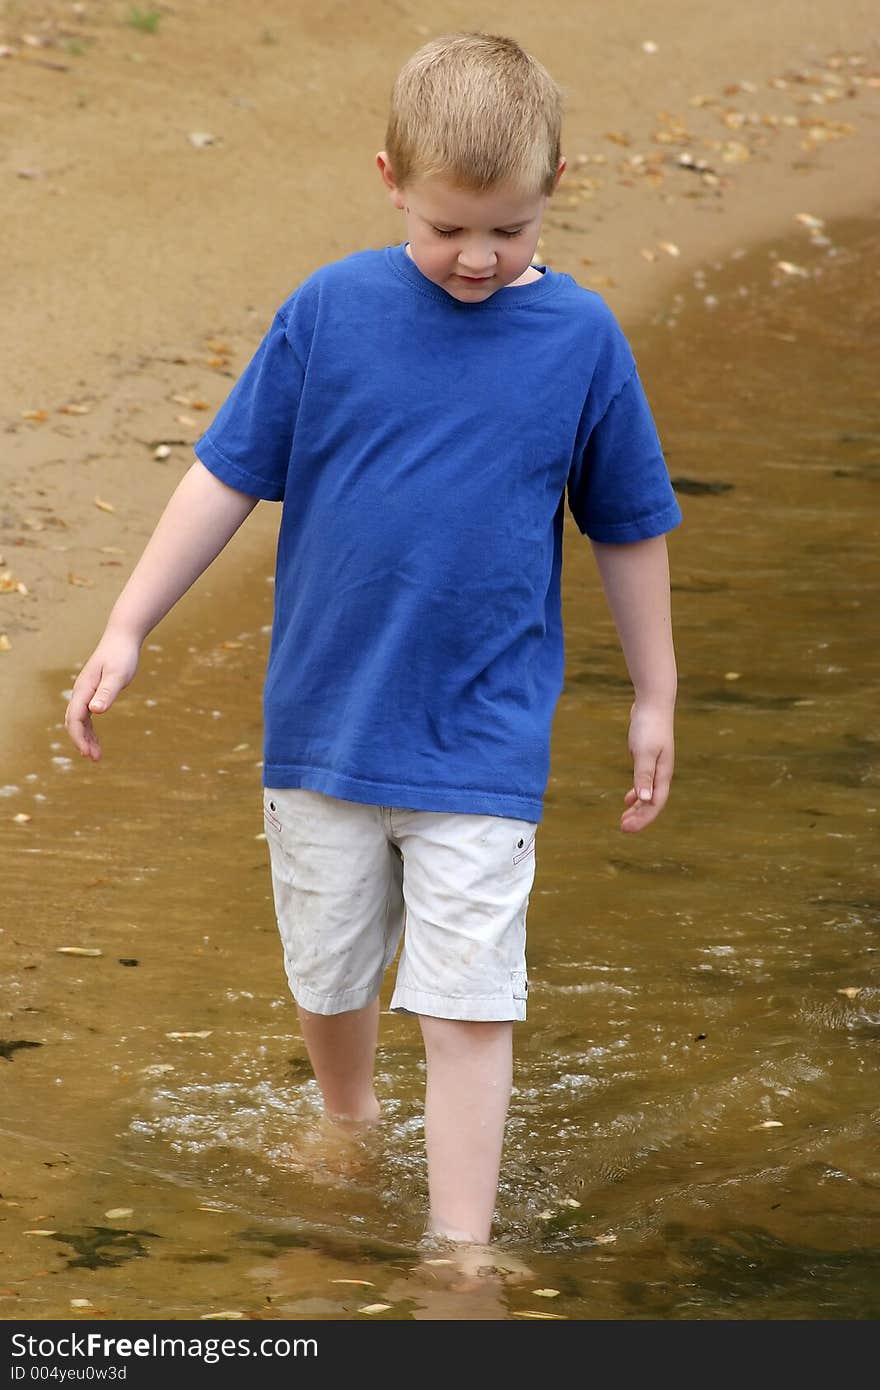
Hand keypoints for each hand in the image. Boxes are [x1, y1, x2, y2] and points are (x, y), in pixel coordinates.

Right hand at [64, 629, 140, 760]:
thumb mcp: (118, 675)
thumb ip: (107, 692)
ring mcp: (85, 693)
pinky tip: (96, 741)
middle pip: (74, 722)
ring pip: (79, 721)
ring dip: (85, 738)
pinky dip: (89, 730)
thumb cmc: (122, 656)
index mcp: (84, 689)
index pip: (76, 718)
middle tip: (94, 758)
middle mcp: (81, 692)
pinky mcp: (93, 693)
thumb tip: (95, 711)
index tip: (88, 753)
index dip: (79, 737)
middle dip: (81, 741)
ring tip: (96, 756)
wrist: (122, 639)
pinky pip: (86, 716)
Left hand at [620, 698, 673, 832]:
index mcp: (663, 773)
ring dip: (637, 808)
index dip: (643, 818)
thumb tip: (644, 800)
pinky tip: (628, 799)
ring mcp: (656, 765)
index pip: (656, 804)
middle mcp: (662, 773)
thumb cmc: (649, 726)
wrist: (653, 702)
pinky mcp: (648, 758)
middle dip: (639, 817)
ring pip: (648, 794)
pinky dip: (636, 793)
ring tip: (624, 819)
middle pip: (653, 802)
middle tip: (623, 828)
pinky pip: (643, 783)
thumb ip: (643, 775)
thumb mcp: (644, 752)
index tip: (627, 828)